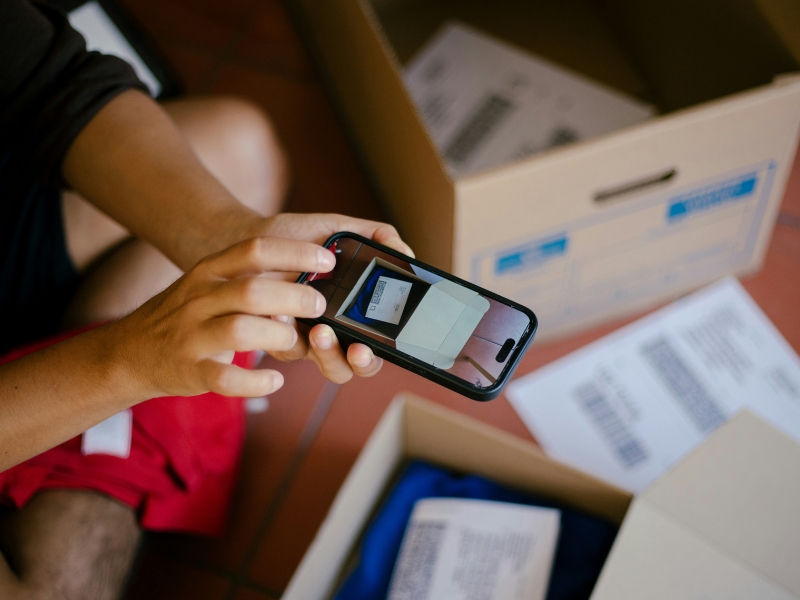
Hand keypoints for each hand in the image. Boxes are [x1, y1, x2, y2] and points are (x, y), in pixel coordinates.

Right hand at [109, 236, 334, 397]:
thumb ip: (247, 276)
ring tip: (295, 342)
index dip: (294, 252)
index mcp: (209, 272)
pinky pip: (225, 378)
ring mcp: (192, 336)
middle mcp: (199, 299)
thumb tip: (309, 272)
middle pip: (252, 291)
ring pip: (240, 331)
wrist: (130, 352)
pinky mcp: (191, 371)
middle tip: (320, 305)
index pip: (254, 249)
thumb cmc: (186, 315)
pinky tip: (275, 381)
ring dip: (277, 336)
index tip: (327, 259)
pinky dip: (255, 382)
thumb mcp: (208, 284)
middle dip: (294, 296)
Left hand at [244, 213, 413, 383]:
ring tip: (319, 330)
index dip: (376, 354)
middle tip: (353, 347)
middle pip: (354, 366)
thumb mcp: (336, 228)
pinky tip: (279, 313)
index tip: (367, 346)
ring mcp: (306, 338)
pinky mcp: (276, 338)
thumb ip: (374, 235)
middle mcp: (335, 330)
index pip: (377, 345)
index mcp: (356, 311)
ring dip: (326, 353)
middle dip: (355, 361)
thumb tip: (405, 252)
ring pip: (325, 365)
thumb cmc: (295, 238)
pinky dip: (286, 334)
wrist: (246, 237)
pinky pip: (286, 349)